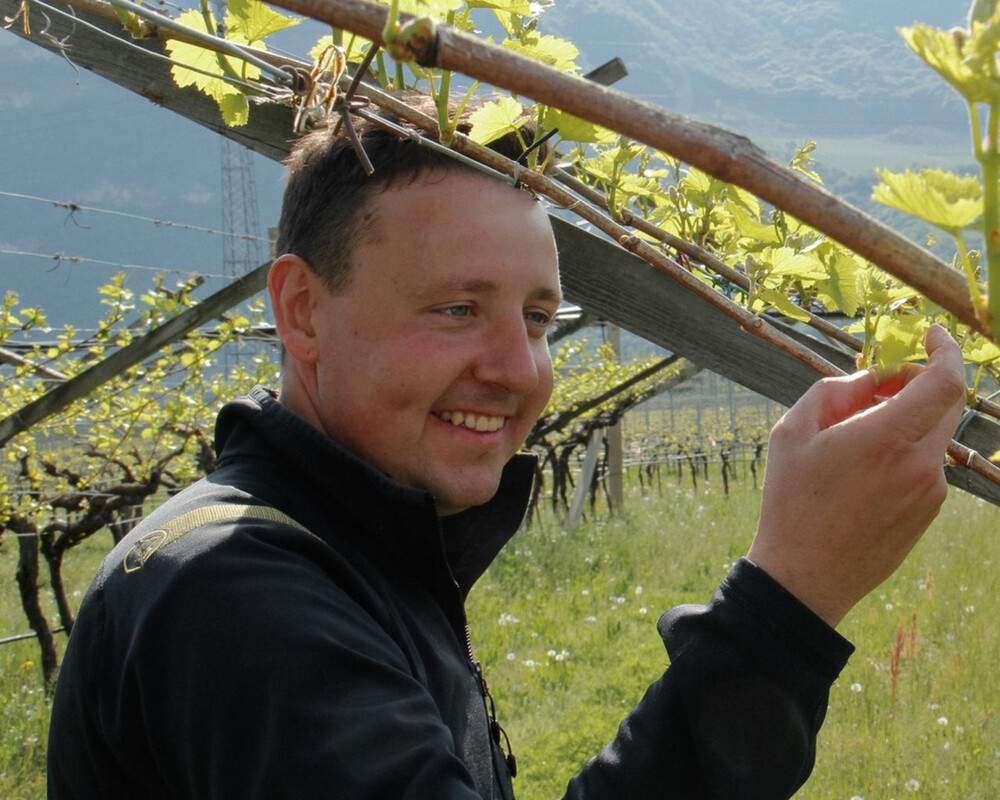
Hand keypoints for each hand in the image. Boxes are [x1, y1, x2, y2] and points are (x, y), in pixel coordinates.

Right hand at [747, 324, 966, 626]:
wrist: (804, 577)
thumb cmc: (791, 501)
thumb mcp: (792, 433)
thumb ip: (835, 391)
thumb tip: (871, 379)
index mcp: (887, 438)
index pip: (945, 381)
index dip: (946, 350)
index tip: (931, 334)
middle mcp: (920, 463)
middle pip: (945, 404)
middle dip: (920, 382)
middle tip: (881, 383)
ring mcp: (930, 492)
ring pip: (932, 435)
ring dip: (906, 420)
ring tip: (855, 438)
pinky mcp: (927, 513)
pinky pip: (925, 465)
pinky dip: (904, 451)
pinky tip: (861, 473)